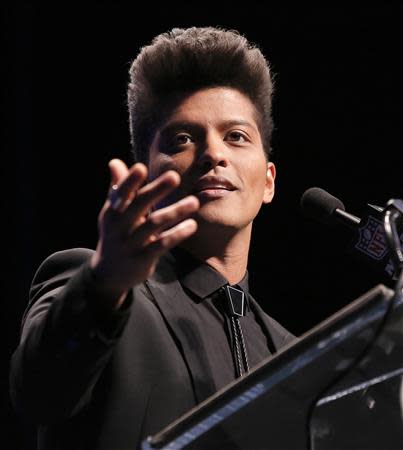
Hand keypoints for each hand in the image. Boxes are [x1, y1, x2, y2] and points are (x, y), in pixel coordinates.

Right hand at [90, 159, 198, 307]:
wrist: (109, 273)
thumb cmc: (116, 234)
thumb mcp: (113, 213)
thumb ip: (118, 189)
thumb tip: (115, 162)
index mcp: (113, 211)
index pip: (121, 193)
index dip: (130, 181)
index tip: (141, 168)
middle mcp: (119, 226)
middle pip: (139, 205)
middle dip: (156, 190)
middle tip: (175, 177)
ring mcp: (130, 243)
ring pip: (154, 224)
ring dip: (175, 211)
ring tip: (194, 202)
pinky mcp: (142, 259)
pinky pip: (162, 244)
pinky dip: (177, 234)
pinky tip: (192, 225)